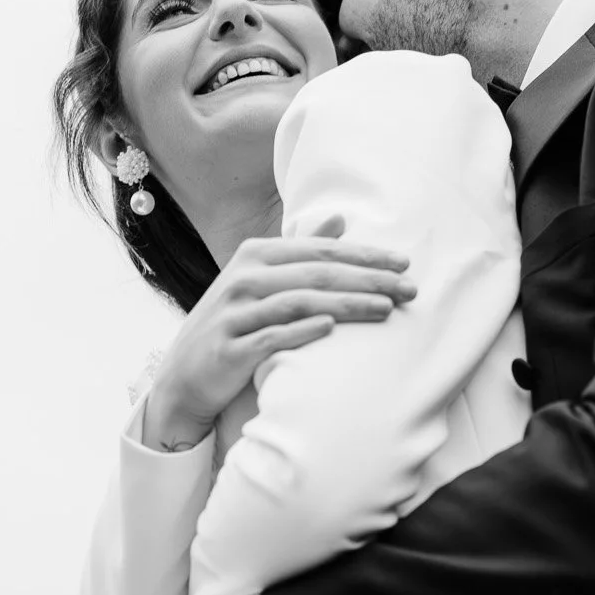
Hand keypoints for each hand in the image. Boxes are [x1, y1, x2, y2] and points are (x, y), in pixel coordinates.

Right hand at [141, 216, 415, 450]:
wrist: (185, 376)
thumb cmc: (234, 324)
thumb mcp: (260, 280)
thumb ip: (300, 250)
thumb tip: (340, 219)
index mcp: (255, 256)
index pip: (320, 251)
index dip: (365, 256)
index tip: (405, 264)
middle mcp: (243, 279)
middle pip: (317, 274)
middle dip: (368, 280)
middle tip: (409, 289)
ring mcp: (234, 313)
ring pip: (299, 302)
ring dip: (347, 305)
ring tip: (386, 310)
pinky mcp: (229, 349)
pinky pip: (271, 337)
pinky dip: (301, 331)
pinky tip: (331, 330)